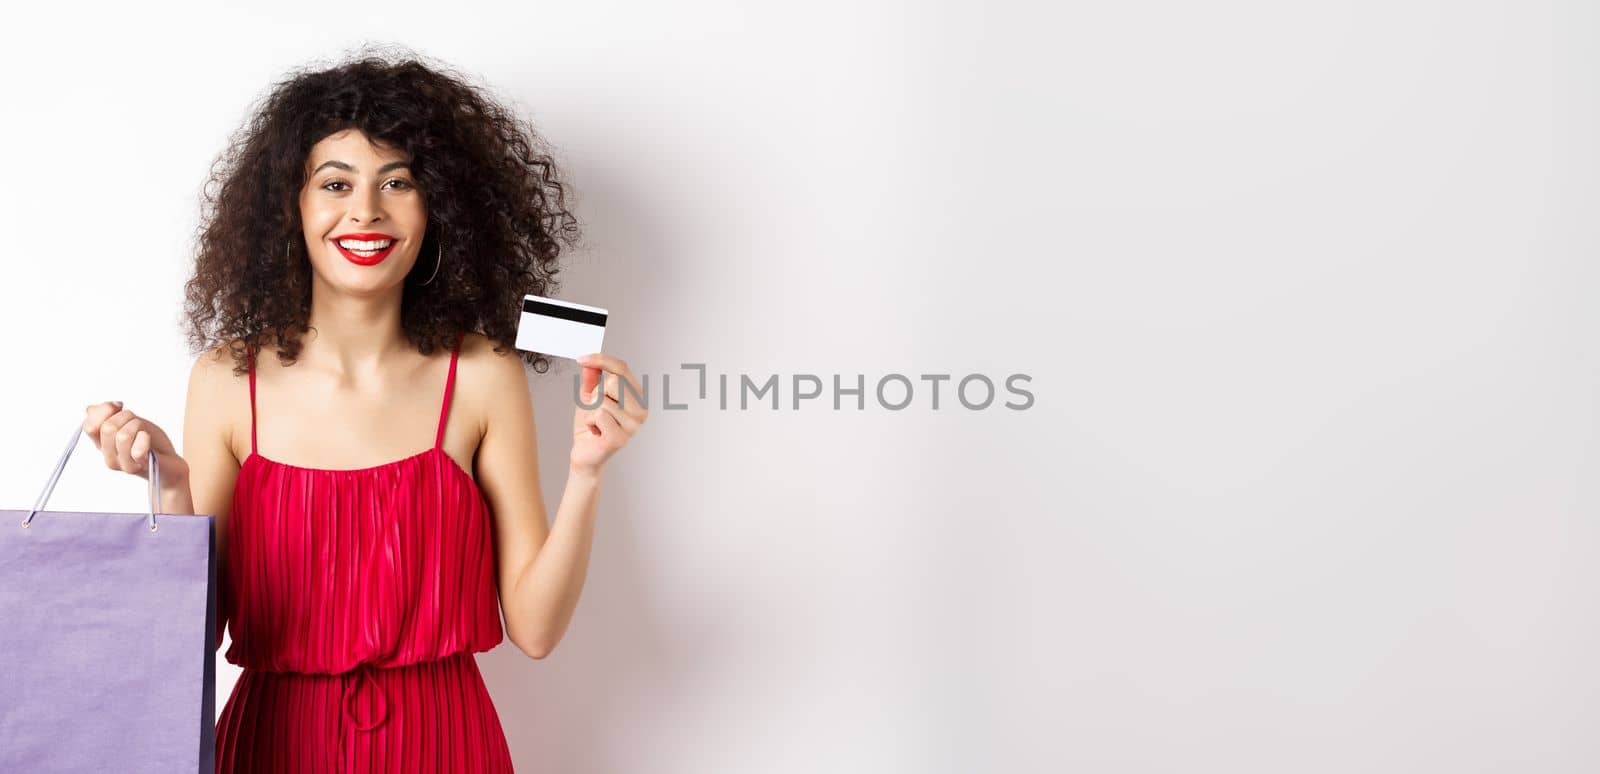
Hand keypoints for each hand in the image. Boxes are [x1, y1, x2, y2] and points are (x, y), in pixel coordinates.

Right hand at [82, 400, 188, 485]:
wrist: (170, 462)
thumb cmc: (149, 440)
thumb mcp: (128, 422)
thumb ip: (108, 415)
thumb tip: (90, 409)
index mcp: (102, 444)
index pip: (89, 426)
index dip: (104, 410)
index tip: (120, 406)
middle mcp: (108, 457)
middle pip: (107, 428)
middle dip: (126, 416)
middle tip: (137, 422)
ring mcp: (123, 464)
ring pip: (123, 436)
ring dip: (137, 426)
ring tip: (144, 432)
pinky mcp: (141, 467)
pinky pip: (137, 451)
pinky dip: (144, 439)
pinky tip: (147, 438)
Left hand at [570, 353, 647, 475]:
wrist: (585, 454)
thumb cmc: (590, 426)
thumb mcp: (589, 396)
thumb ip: (591, 378)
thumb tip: (590, 361)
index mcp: (638, 398)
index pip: (622, 368)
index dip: (601, 360)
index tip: (582, 358)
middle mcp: (641, 411)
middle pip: (613, 382)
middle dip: (595, 394)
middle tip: (595, 409)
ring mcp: (633, 426)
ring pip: (602, 400)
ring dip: (590, 411)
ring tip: (595, 423)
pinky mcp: (620, 438)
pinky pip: (598, 416)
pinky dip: (589, 422)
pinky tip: (595, 432)